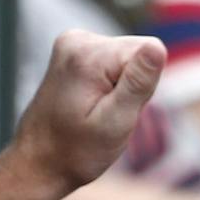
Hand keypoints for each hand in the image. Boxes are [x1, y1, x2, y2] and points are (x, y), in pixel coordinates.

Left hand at [7, 31, 166, 199]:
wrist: (40, 160)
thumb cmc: (77, 150)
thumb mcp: (116, 123)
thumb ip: (138, 84)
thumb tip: (158, 47)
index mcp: (88, 56)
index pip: (147, 52)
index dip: (144, 86)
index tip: (121, 108)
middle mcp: (77, 40)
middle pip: (138, 52)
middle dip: (135, 86)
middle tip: (111, 113)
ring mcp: (73, 43)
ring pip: (129, 58)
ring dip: (124, 88)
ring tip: (100, 111)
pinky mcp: (75, 51)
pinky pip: (115, 62)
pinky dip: (114, 85)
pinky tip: (95, 103)